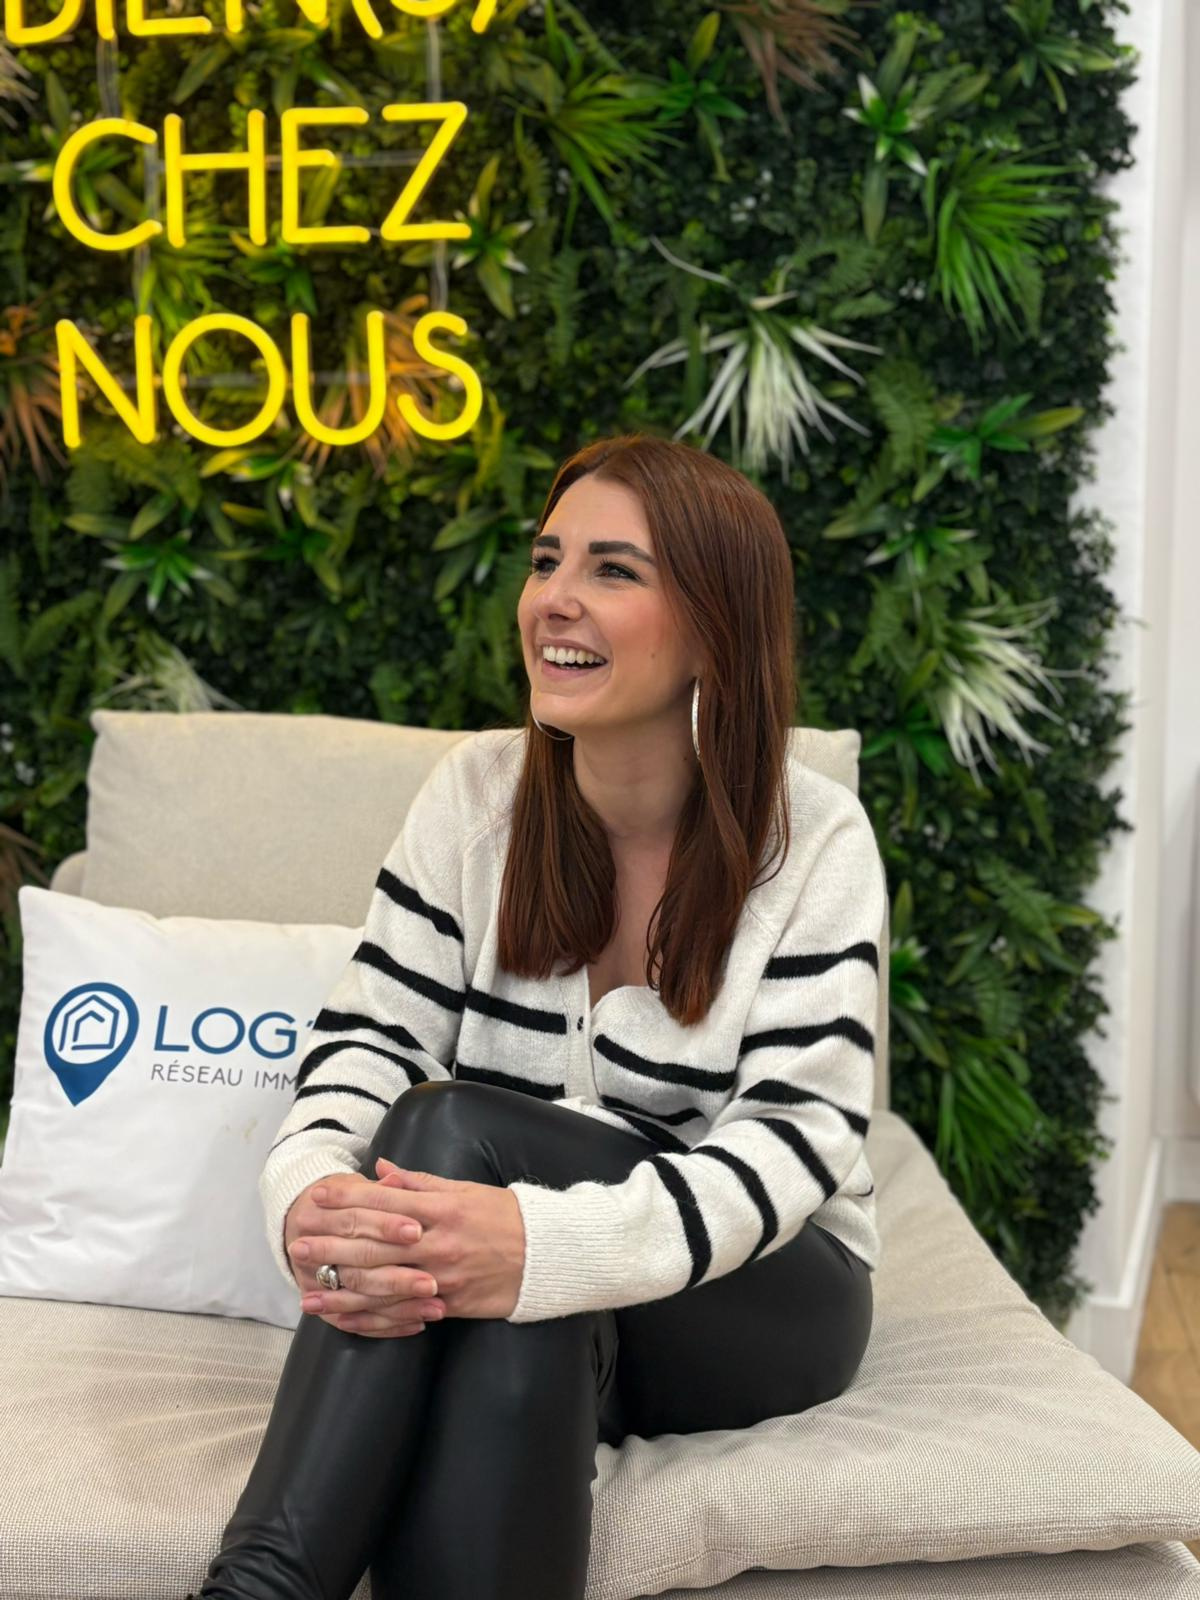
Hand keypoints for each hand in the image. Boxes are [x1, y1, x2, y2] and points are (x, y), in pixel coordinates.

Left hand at [291, 1156, 526, 1333]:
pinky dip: (372, 1320)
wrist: (549, 1255)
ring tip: (307, 1297)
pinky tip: (346, 1323)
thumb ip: (419, 1183)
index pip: (384, 1203)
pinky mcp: (449, 1305)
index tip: (316, 1198)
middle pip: (374, 1246)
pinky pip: (403, 1314)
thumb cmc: (506, 1216)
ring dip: (341, 1293)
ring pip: (382, 1287)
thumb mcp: (465, 1190)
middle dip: (332, 1249)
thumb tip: (380, 1171)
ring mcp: (442, 1277)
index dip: (347, 1200)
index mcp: (442, 1209)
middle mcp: (438, 1243)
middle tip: (297, 1248)